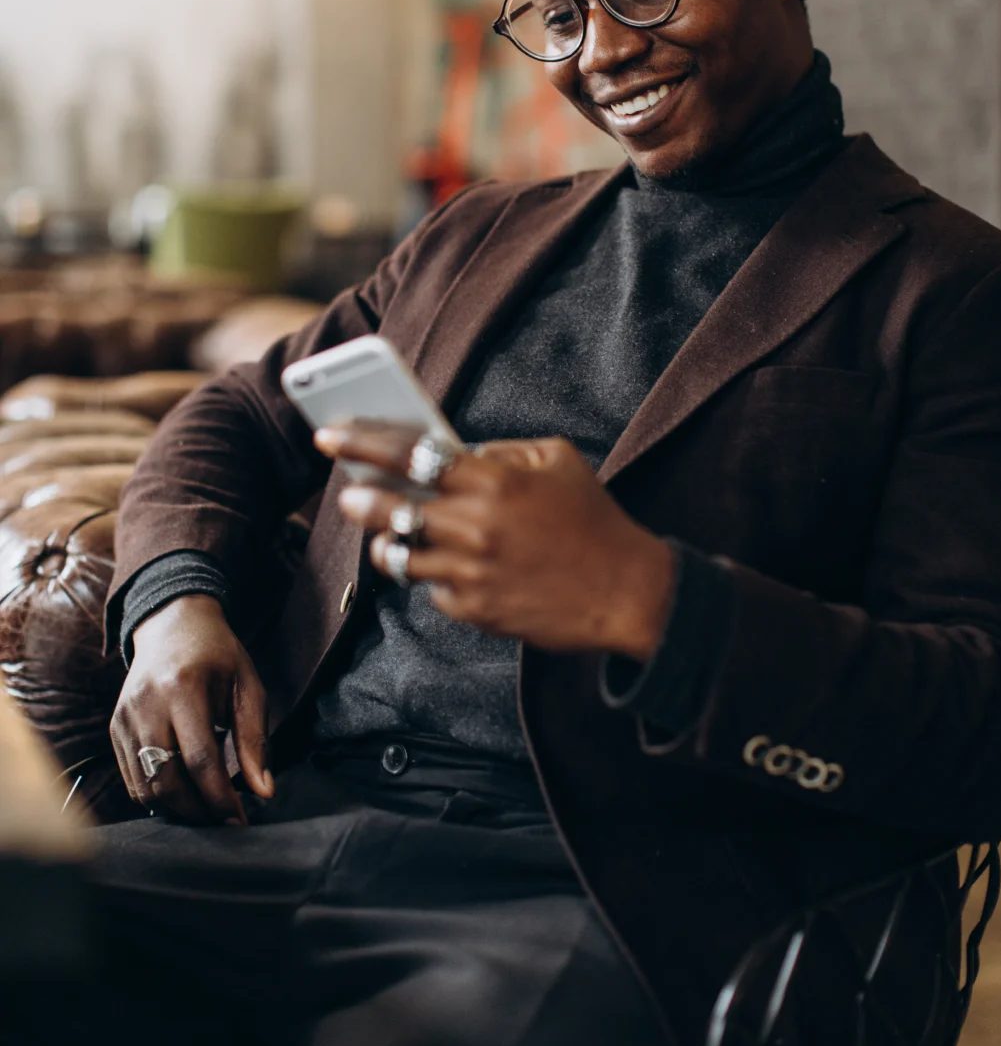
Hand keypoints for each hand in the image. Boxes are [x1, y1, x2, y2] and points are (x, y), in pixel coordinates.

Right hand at [109, 595, 274, 823]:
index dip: (220, 798)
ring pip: (144, 788)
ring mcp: (125, 717)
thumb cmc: (218, 656)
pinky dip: (157, 795)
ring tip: (207, 808)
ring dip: (177, 809)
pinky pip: (132, 779)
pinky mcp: (115, 728)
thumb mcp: (248, 687)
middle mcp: (146, 705)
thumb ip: (255, 740)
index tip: (240, 820)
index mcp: (183, 689)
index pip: (200, 760)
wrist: (173, 624)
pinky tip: (184, 792)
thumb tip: (264, 792)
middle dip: (198, 811)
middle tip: (224, 820)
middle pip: (166, 781)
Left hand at [315, 423, 674, 657]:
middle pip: (393, 507)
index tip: (330, 435)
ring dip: (386, 542)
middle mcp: (475, 526)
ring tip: (385, 534)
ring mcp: (471, 572)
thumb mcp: (557, 460)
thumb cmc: (593, 520)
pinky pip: (433, 589)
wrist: (626, 592)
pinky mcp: (475, 610)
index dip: (364, 442)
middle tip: (345, 490)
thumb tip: (457, 451)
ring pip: (400, 556)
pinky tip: (447, 568)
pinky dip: (434, 576)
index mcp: (494, 480)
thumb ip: (502, 451)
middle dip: (359, 496)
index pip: (410, 454)